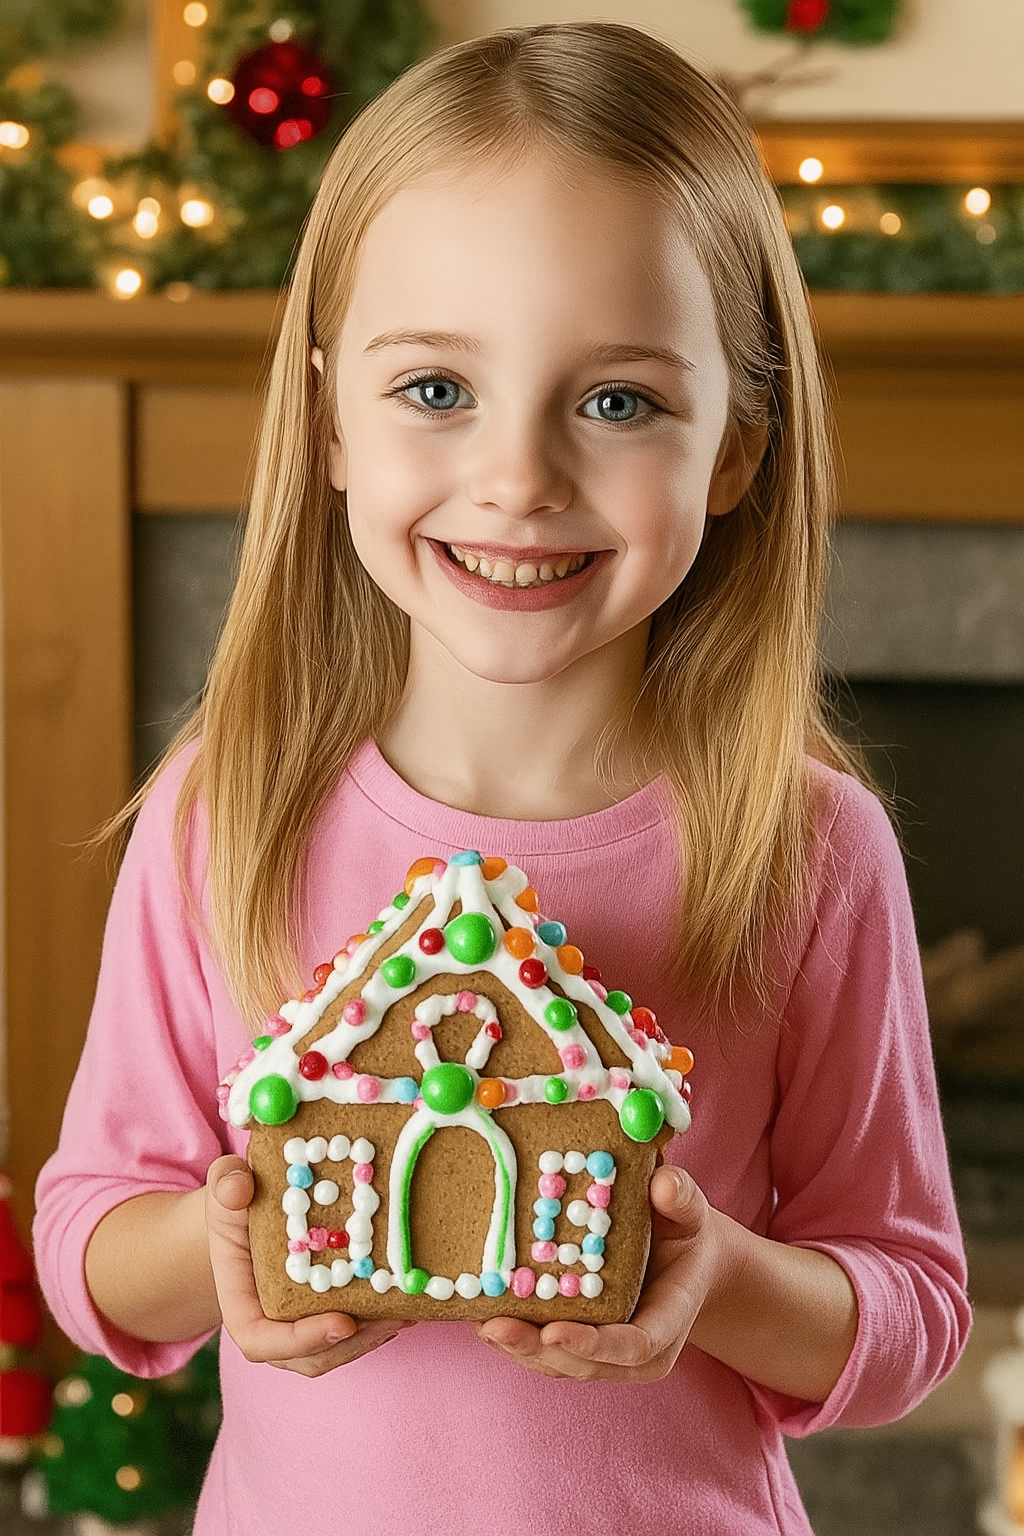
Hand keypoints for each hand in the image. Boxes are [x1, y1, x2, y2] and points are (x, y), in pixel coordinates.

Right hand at [205, 1155, 410, 1376]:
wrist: (248, 1216)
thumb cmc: (237, 1203)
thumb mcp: (226, 1186)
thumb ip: (226, 1184)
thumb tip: (237, 1190)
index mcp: (240, 1301)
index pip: (258, 1340)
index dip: (299, 1341)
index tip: (342, 1323)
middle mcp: (268, 1323)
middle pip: (306, 1356)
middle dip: (350, 1345)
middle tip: (391, 1319)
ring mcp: (297, 1325)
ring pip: (332, 1352)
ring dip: (370, 1340)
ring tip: (407, 1313)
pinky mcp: (322, 1315)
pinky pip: (348, 1336)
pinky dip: (376, 1326)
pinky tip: (406, 1304)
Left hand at [477, 1165, 721, 1382]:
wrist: (682, 1258)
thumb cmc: (685, 1232)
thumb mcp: (691, 1212)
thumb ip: (682, 1198)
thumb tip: (664, 1183)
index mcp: (669, 1322)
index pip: (634, 1346)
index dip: (593, 1344)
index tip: (554, 1332)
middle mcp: (638, 1352)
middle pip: (586, 1363)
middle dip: (539, 1350)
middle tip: (497, 1328)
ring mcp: (607, 1353)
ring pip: (560, 1364)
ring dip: (520, 1350)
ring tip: (483, 1324)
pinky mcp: (581, 1344)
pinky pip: (547, 1351)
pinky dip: (517, 1340)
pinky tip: (484, 1319)